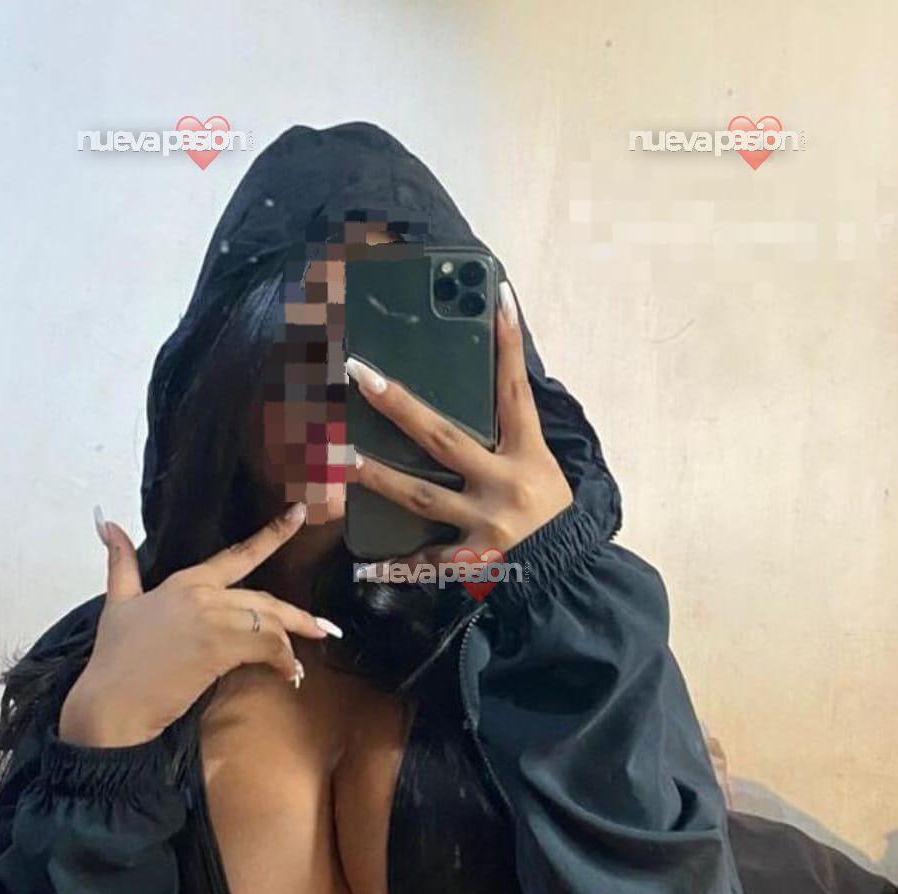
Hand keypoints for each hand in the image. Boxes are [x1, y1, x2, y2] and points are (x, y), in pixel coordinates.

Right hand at [59, 503, 337, 747]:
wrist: (111, 701)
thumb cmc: (114, 658)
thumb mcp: (117, 602)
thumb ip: (120, 561)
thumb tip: (108, 523)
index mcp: (186, 580)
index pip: (239, 553)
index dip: (274, 534)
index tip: (300, 513)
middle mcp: (205, 594)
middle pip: (266, 599)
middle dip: (299, 616)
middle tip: (324, 628)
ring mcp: (214, 620)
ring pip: (271, 623)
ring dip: (290, 645)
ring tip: (298, 666)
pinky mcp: (220, 648)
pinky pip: (267, 648)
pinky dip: (283, 662)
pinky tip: (287, 676)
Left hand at [345, 280, 572, 562]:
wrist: (568, 579)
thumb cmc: (555, 521)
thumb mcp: (546, 473)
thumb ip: (515, 441)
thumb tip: (491, 398)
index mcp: (529, 457)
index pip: (515, 392)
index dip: (509, 344)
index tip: (497, 296)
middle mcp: (505, 485)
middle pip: (443, 437)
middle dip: (400, 405)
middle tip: (362, 375)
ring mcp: (485, 524)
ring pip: (421, 495)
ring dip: (380, 476)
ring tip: (344, 458)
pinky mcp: (471, 562)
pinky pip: (424, 562)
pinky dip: (396, 566)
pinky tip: (363, 566)